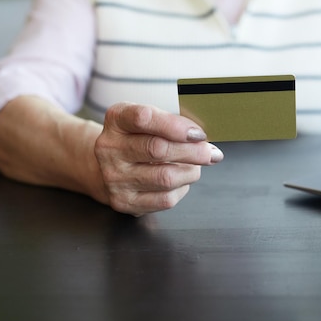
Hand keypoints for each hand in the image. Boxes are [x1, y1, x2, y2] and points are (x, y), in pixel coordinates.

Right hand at [93, 102, 222, 215]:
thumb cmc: (138, 138)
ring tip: (195, 166)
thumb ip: (173, 123)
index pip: (144, 118)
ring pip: (165, 177)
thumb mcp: (149, 119)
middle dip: (193, 152)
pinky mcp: (124, 201)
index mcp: (117, 120)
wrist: (111, 165)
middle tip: (210, 152)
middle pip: (158, 150)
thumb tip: (203, 140)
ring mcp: (114, 177)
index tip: (198, 134)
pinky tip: (180, 180)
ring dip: (190, 172)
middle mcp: (110, 148)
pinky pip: (165, 199)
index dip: (176, 126)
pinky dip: (181, 188)